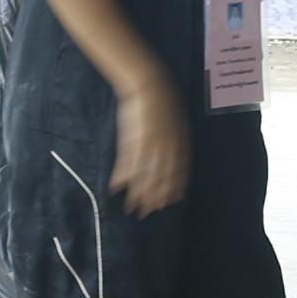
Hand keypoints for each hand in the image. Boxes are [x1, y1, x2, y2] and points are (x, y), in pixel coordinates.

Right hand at [111, 76, 193, 215]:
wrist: (148, 84)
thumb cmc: (163, 101)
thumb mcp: (177, 122)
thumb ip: (177, 141)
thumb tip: (175, 156)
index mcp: (180, 142)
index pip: (179, 172)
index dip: (173, 189)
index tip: (170, 202)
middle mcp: (166, 147)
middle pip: (161, 179)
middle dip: (154, 198)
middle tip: (147, 212)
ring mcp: (149, 144)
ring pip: (144, 176)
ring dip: (137, 194)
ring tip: (132, 207)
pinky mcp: (133, 139)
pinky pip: (128, 162)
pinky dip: (123, 176)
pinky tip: (116, 187)